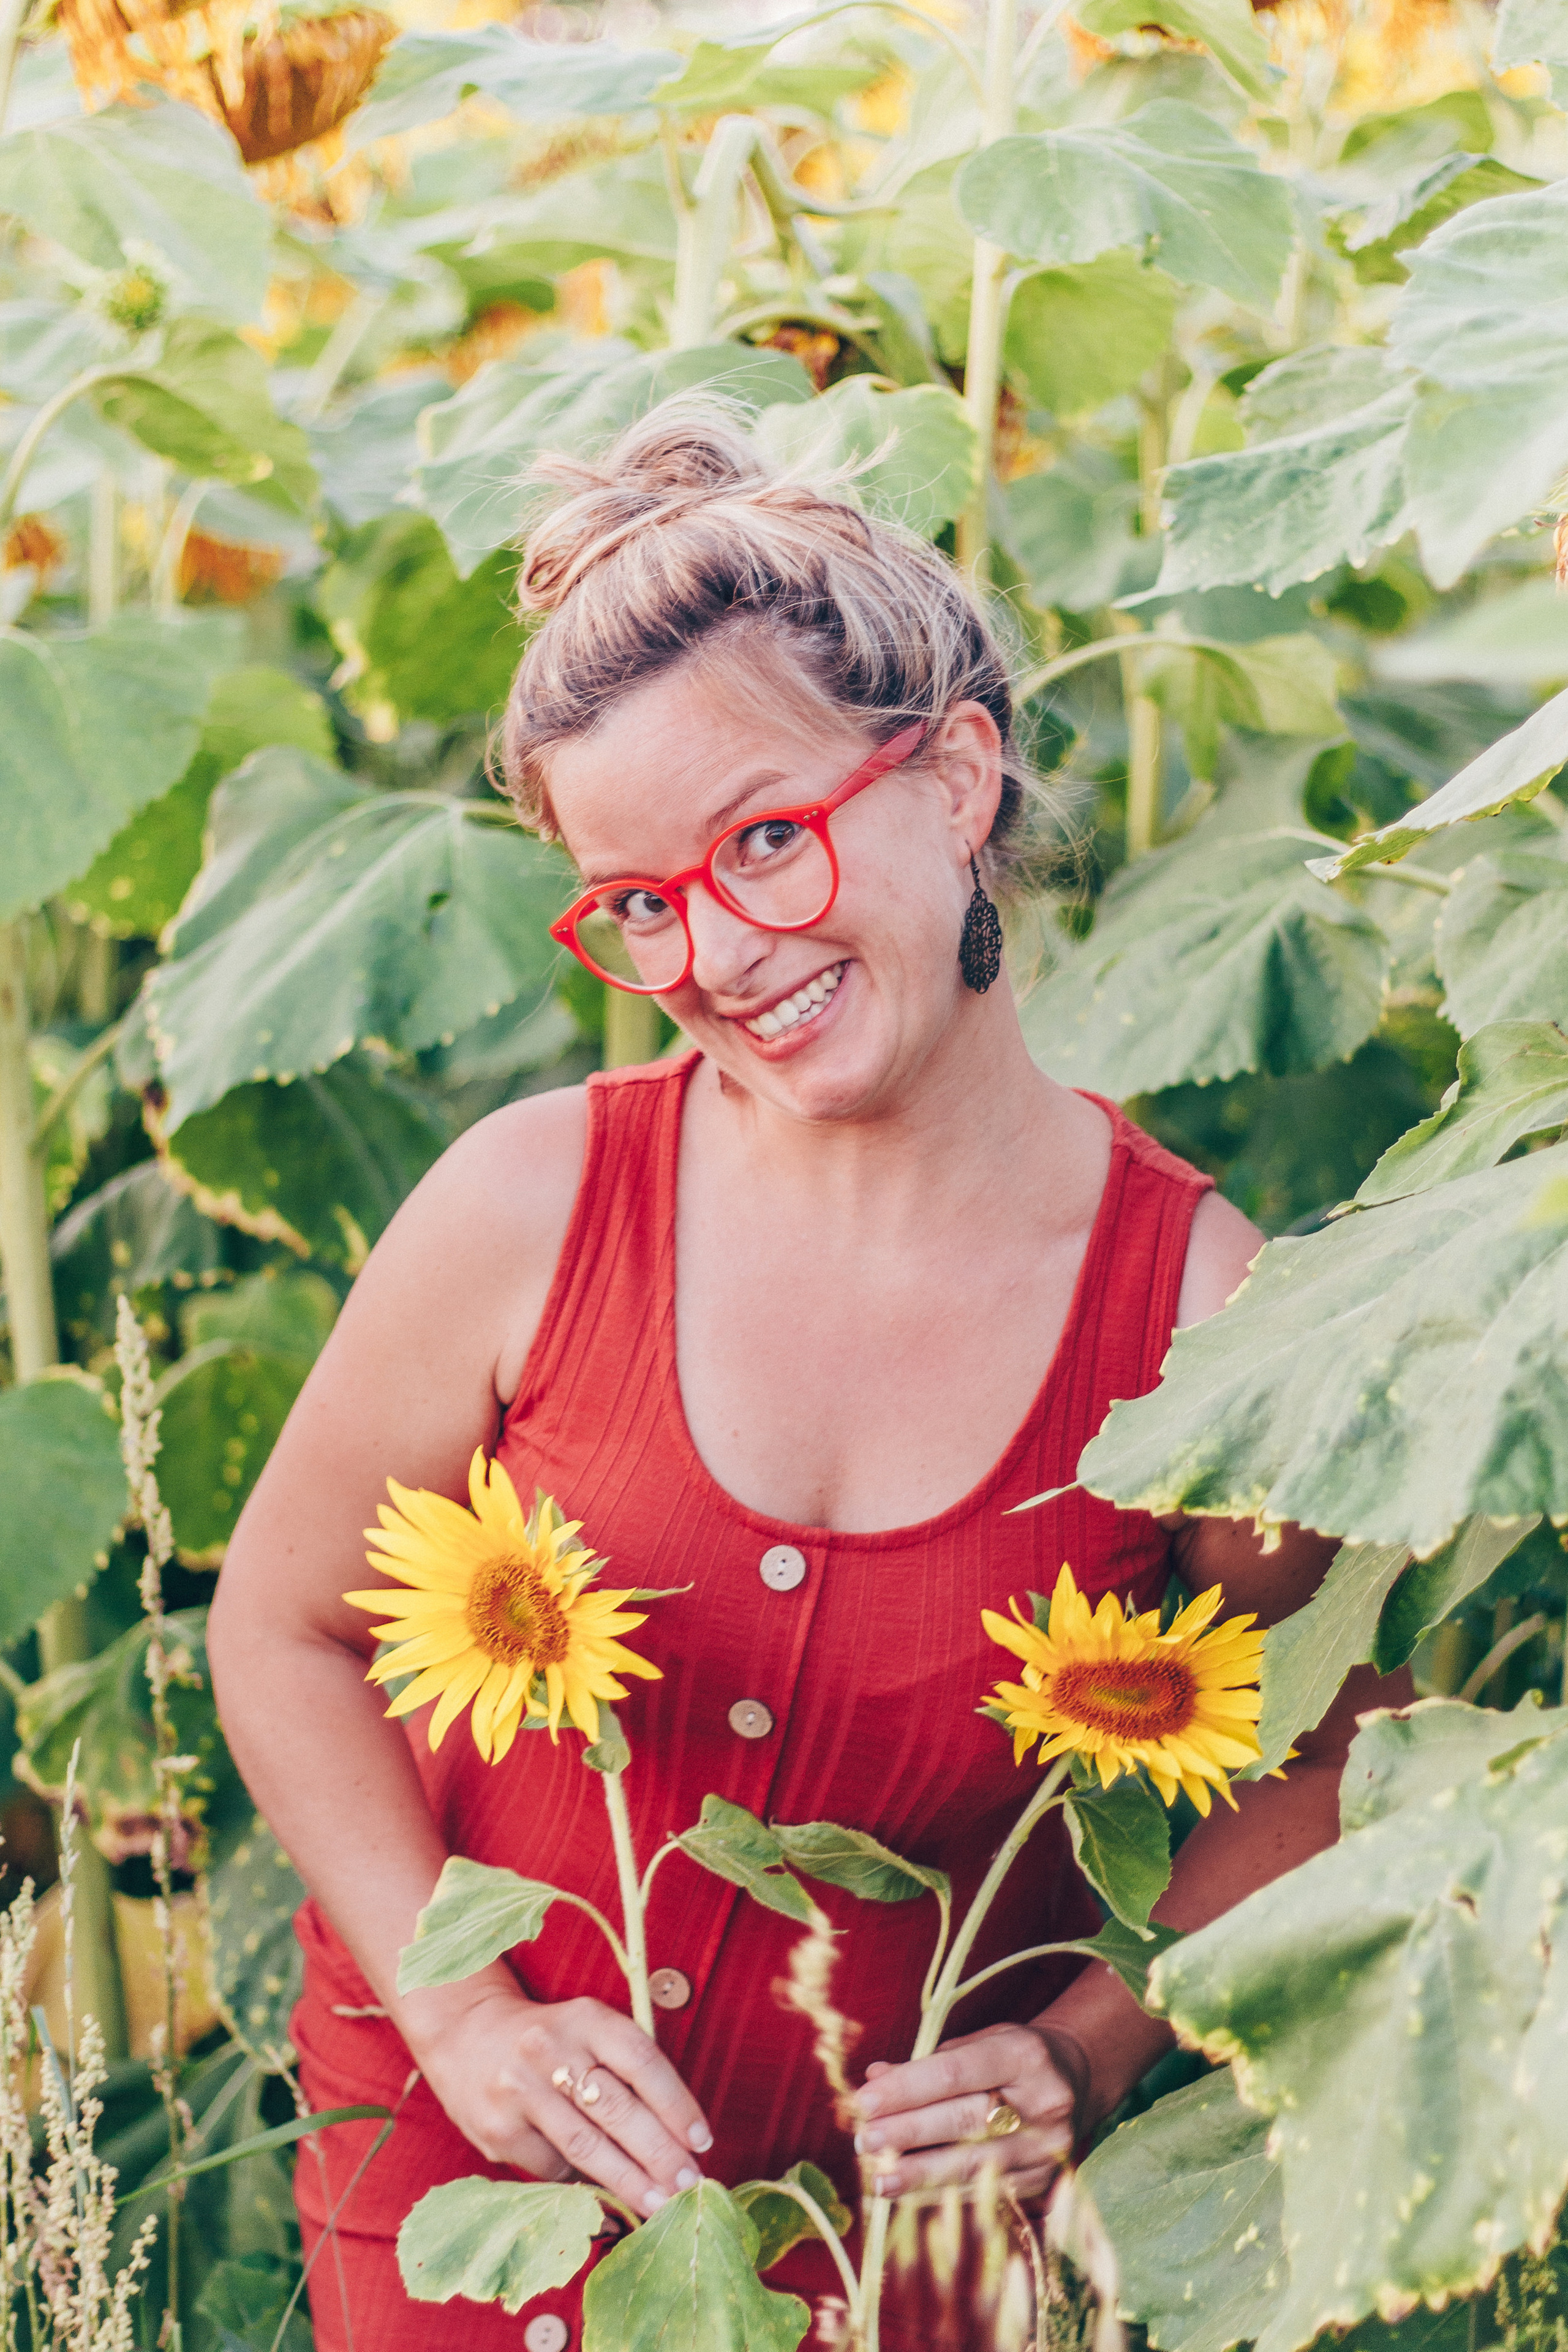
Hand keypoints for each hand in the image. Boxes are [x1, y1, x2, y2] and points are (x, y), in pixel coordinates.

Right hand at [408, 1982, 712, 2218]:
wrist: (466, 2036)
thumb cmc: (550, 2041)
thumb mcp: (587, 2032)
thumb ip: (626, 2072)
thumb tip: (676, 2140)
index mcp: (584, 2018)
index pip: (641, 2060)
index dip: (676, 2103)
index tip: (701, 2141)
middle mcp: (549, 2049)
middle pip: (617, 2109)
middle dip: (660, 2154)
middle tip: (689, 2186)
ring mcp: (519, 2089)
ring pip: (586, 2146)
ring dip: (629, 2181)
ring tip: (659, 2203)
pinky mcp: (497, 2129)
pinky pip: (552, 2166)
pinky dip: (582, 2182)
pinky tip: (604, 2192)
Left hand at [851, 2022, 1079, 2201]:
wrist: (1074, 2082)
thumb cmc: (1011, 2059)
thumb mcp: (977, 2043)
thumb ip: (928, 2062)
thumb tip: (874, 2078)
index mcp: (1024, 2055)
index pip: (955, 2072)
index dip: (907, 2088)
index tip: (864, 2101)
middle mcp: (1043, 2102)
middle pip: (964, 2122)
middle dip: (908, 2134)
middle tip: (864, 2142)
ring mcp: (1047, 2147)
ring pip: (975, 2165)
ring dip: (921, 2175)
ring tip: (878, 2179)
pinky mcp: (1044, 2181)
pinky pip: (986, 2193)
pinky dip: (944, 2195)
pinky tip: (910, 2196)